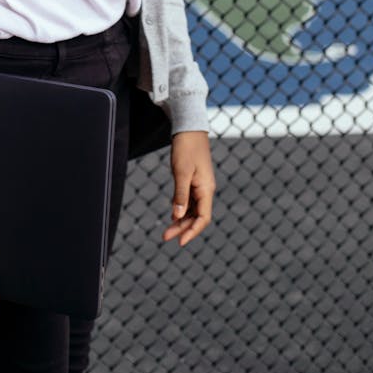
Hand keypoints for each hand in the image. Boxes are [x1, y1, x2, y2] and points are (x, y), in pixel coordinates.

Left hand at [162, 131, 214, 247]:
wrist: (188, 129)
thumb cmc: (186, 148)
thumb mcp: (181, 172)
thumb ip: (180, 195)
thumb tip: (178, 216)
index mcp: (206, 189)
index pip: (203, 218)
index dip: (193, 231)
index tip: (180, 242)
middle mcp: (205, 190)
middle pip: (197, 217)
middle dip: (183, 228)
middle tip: (165, 237)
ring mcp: (200, 186)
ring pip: (192, 210)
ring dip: (181, 221)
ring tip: (167, 231)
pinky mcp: (193, 181)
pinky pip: (189, 201)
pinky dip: (181, 210)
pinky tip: (173, 216)